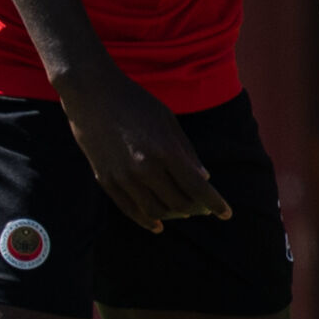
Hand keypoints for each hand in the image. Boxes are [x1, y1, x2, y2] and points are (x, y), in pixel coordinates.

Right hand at [55, 76, 228, 231]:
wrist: (91, 94)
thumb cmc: (136, 103)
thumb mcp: (169, 122)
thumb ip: (187, 153)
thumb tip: (204, 178)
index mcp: (165, 151)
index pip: (197, 188)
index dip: (215, 204)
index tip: (227, 214)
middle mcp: (144, 168)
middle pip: (178, 203)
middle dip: (196, 209)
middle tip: (204, 208)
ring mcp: (122, 176)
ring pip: (154, 210)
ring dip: (173, 215)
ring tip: (184, 213)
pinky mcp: (105, 179)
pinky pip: (129, 208)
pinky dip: (146, 219)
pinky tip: (157, 224)